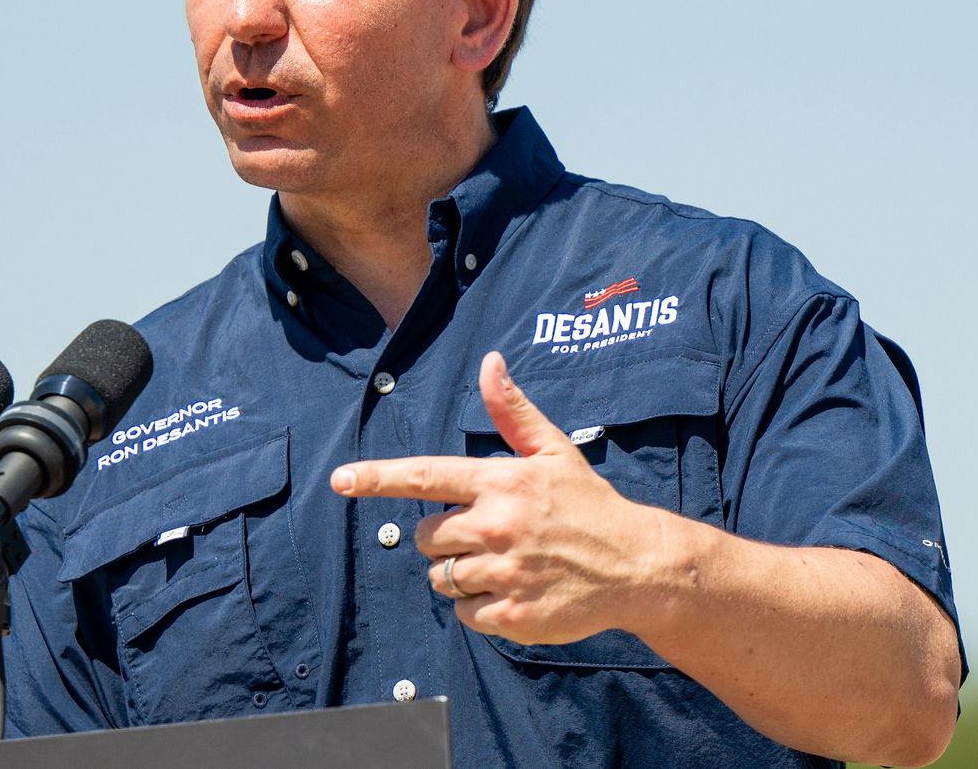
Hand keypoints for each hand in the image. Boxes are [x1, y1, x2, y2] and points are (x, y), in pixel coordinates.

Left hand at [330, 351, 674, 645]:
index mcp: (502, 482)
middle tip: (491, 535)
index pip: (425, 476)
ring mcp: (504, 573)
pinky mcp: (512, 616)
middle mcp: (498, 526)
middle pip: (426, 538)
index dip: (377, 478)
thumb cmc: (589, 505)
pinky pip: (465, 614)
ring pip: (442, 578)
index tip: (340, 479)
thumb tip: (490, 362)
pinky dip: (481, 607)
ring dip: (463, 574)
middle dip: (445, 538)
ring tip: (508, 564)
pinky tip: (516, 591)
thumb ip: (513, 411)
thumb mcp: (554, 452)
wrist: (637, 565)